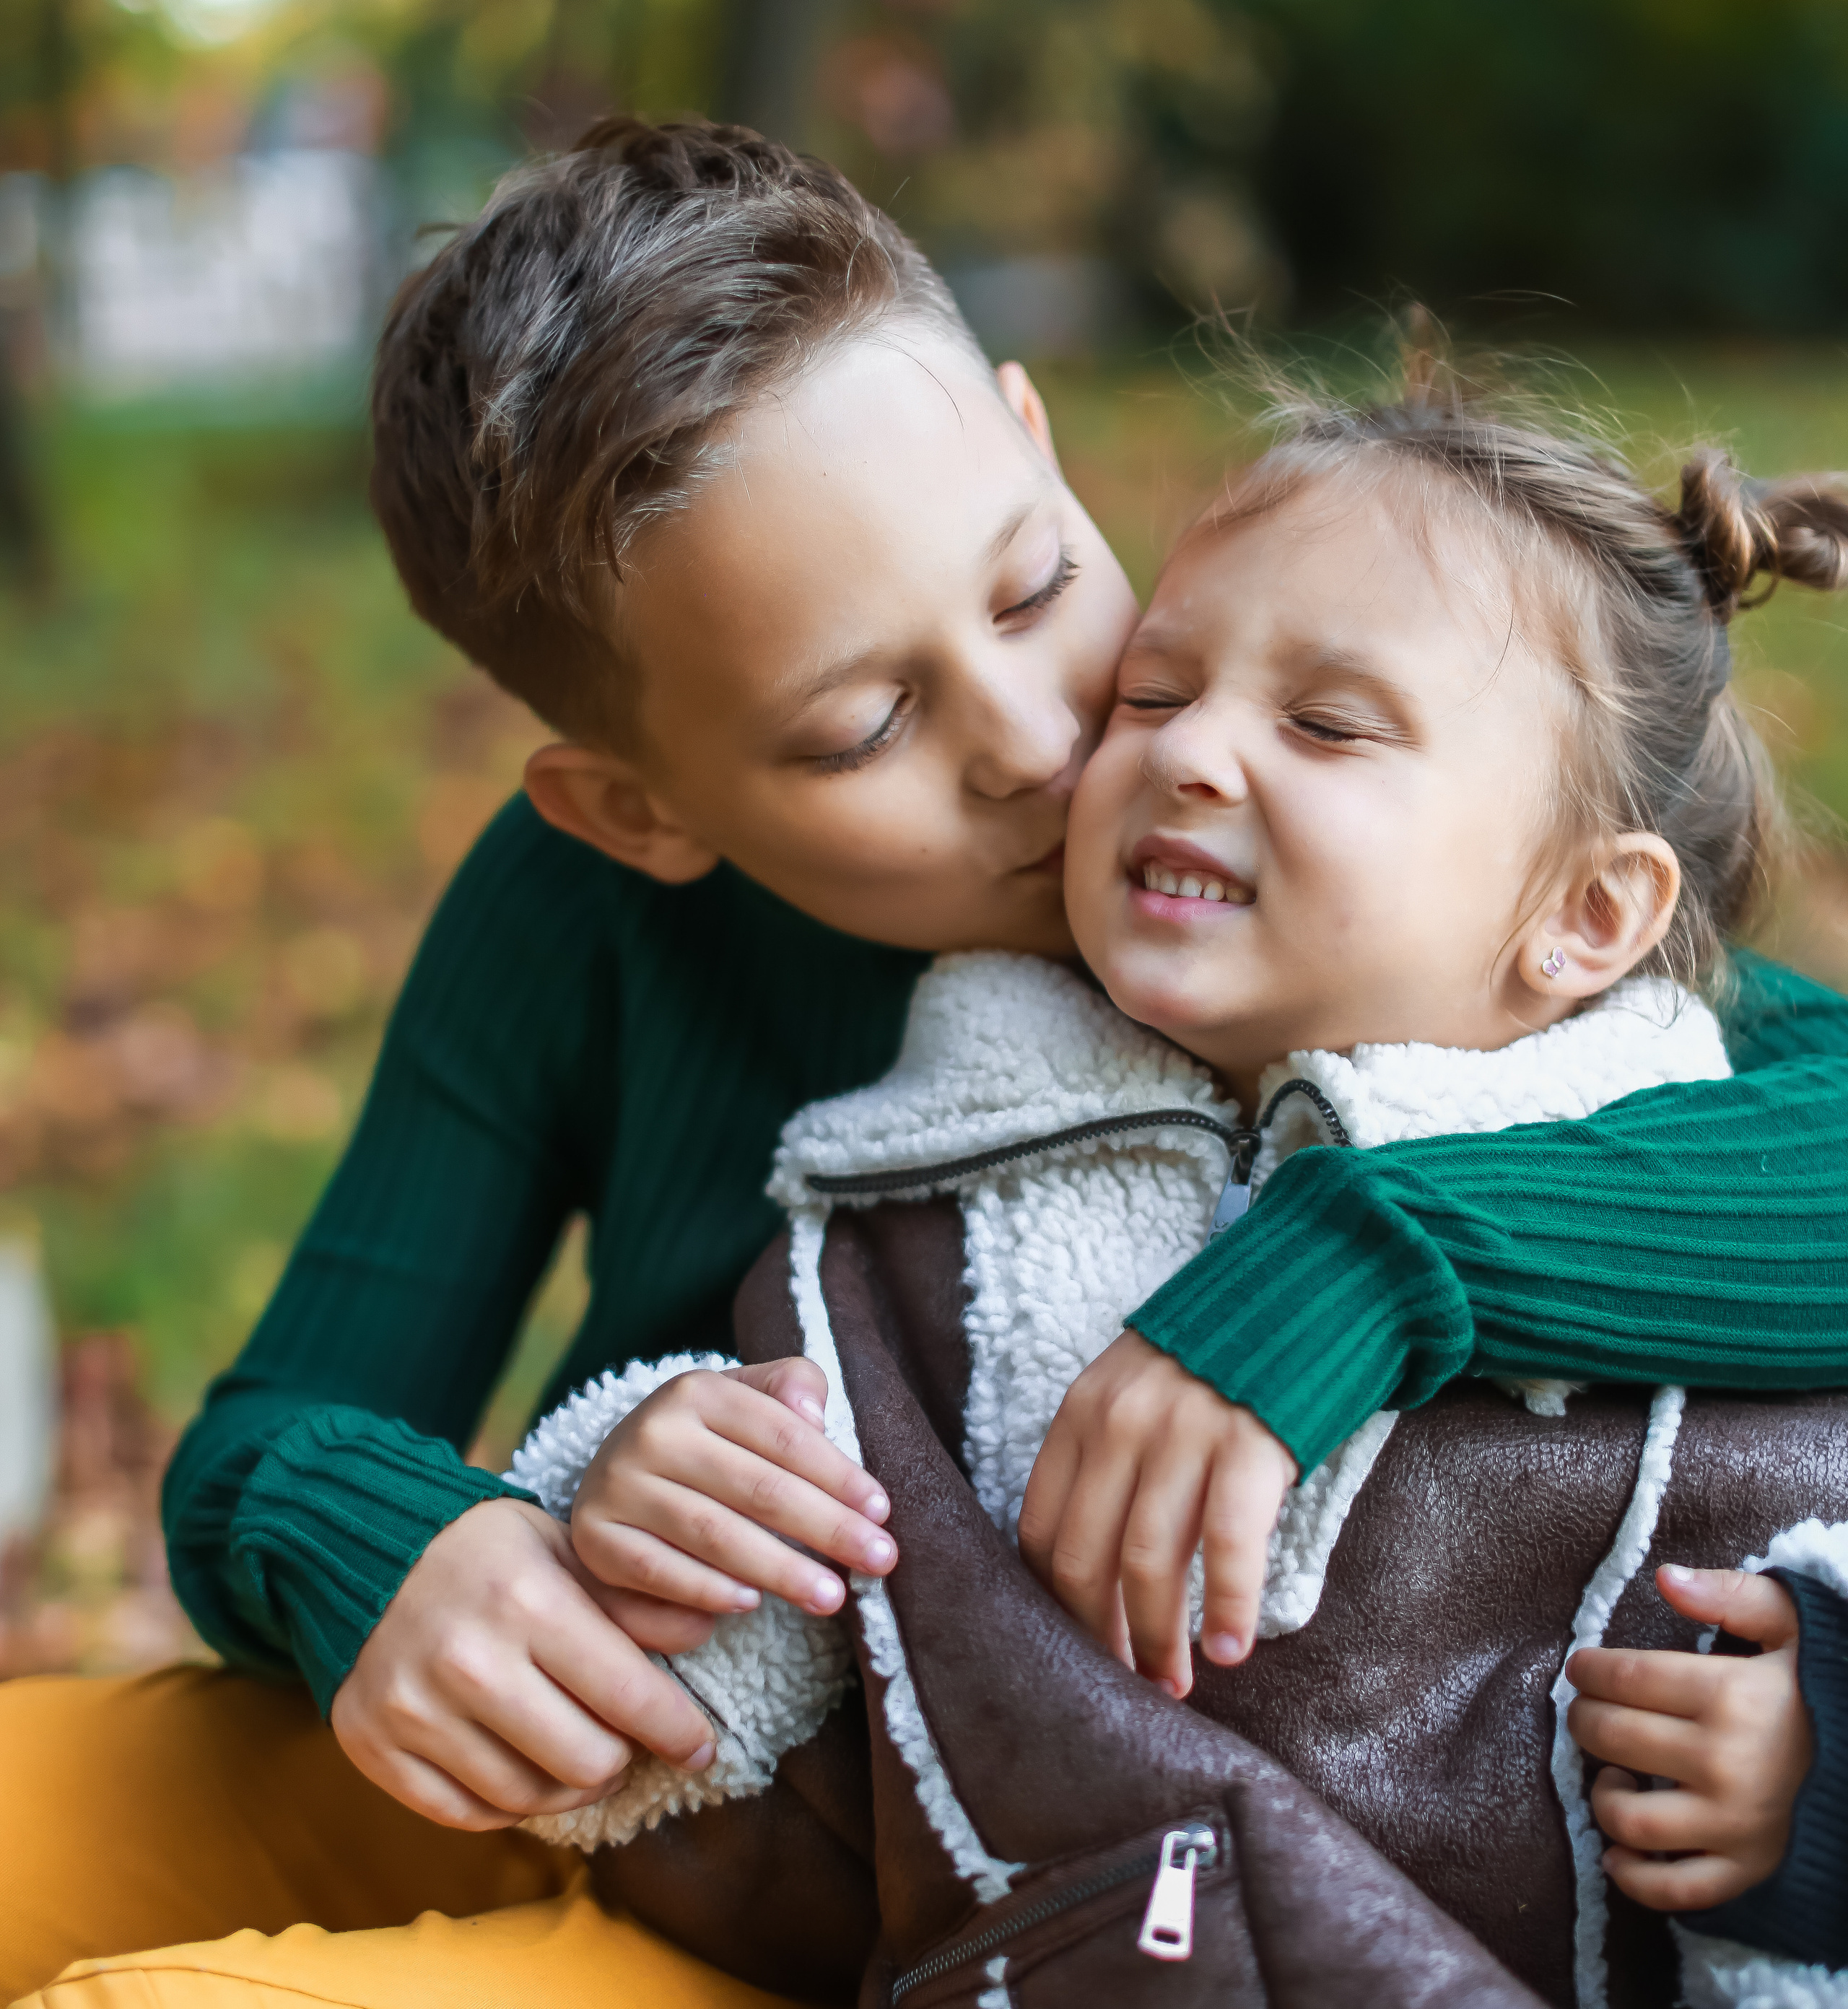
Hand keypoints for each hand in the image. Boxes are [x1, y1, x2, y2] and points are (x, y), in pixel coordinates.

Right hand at [332, 1496, 720, 1830]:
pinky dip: (506, 1802)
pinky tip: (522, 1766)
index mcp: (527, 1600)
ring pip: (527, 1797)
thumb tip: (710, 1628)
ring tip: (579, 1756)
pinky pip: (465, 1813)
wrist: (368, 1548)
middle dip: (621, 1758)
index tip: (700, 1748)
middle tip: (626, 1742)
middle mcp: (468, 1659)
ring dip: (568, 1786)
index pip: (627, 1695)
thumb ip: (635, 1600)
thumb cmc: (488, 1553)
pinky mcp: (375, 1746)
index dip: (678, 1731)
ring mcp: (415, 1708)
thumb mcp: (566, 1552)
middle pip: (585, 1761)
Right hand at [570, 1357, 895, 1618]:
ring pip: (712, 1534)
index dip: (838, 1476)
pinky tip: (751, 1604)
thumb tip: (814, 1415)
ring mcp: (617, 1487)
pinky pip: (656, 1574)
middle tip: (880, 1562)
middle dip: (826, 1528)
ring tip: (832, 1595)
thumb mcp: (750, 1397)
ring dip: (779, 1569)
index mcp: (696, 1390)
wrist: (619, 1472)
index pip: (782, 1436)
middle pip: (756, 1488)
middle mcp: (650, 1432)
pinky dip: (705, 1591)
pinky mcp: (595, 1540)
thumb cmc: (711, 1441)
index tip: (883, 1512)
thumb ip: (792, 1385)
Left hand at [1018, 1329, 1296, 1697]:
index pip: (1041, 1527)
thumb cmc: (1215, 1360)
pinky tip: (1229, 1651)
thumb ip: (1108, 1458)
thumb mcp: (1135, 1390)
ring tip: (1171, 1683)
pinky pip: (1227, 1546)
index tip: (1074, 1647)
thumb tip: (1093, 1570)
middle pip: (1085, 1556)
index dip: (1053, 1602)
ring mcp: (1183, 1432)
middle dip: (1099, 1635)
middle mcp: (1120, 1422)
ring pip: (1148, 1563)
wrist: (1301, 1289)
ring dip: (1157, 1639)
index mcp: (1081, 1412)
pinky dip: (1226, 1608)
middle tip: (1123, 1684)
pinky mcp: (1249, 1445)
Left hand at [1567, 1564, 1811, 1909]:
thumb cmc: (1820, 1691)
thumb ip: (1731, 1594)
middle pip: (1614, 1737)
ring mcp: (1736, 1825)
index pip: (1624, 1677)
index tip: (1583, 1667)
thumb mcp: (1791, 1627)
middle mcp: (1728, 1764)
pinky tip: (1618, 1851)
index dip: (1588, 1668)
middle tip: (1586, 1710)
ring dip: (1601, 1793)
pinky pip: (1674, 1888)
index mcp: (1732, 1696)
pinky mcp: (1747, 1870)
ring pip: (1630, 1818)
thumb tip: (1665, 1577)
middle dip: (1584, 1718)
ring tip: (1611, 1770)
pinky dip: (1635, 1877)